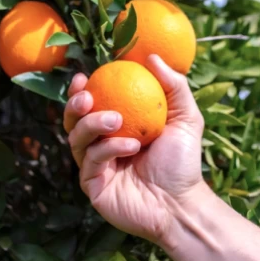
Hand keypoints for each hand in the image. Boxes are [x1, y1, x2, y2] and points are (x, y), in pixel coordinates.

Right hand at [63, 55, 206, 245]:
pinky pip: (90, 161)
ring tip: (115, 119)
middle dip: (74, 105)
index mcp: (117, 129)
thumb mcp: (185, 117)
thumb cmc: (182, 161)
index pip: (91, 106)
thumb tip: (152, 57)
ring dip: (92, 123)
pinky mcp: (93, 185)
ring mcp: (96, 167)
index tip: (85, 76)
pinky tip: (131, 147)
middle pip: (74, 121)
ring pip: (76, 139)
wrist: (181, 203)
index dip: (81, 90)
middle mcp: (102, 146)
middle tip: (88, 96)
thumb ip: (173, 86)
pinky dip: (108, 148)